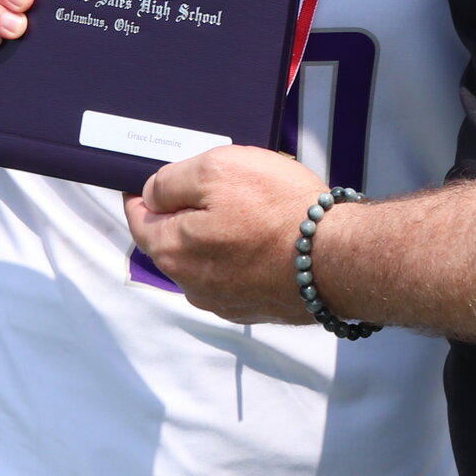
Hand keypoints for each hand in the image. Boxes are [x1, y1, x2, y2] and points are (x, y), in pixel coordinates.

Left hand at [125, 146, 326, 324]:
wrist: (337, 257)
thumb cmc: (278, 209)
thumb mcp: (216, 169)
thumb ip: (172, 181)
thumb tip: (151, 193)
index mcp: (172, 250)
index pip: (138, 218)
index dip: (142, 194)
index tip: (151, 179)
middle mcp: (191, 284)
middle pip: (172, 241)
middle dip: (183, 213)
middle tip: (211, 186)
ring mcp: (223, 301)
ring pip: (204, 259)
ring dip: (214, 236)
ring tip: (246, 209)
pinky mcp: (255, 306)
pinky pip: (234, 274)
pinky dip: (240, 255)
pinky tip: (264, 237)